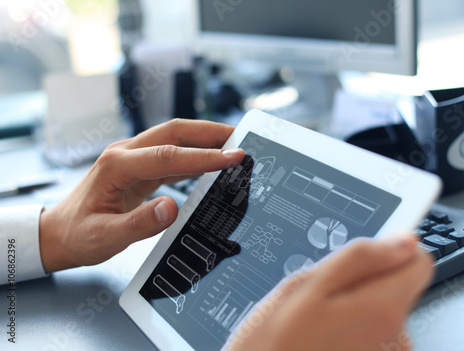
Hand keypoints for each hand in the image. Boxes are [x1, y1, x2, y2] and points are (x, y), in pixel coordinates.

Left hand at [39, 119, 244, 272]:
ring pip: (175, 139)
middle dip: (210, 133)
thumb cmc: (78, 235)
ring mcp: (132, 157)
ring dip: (205, 140)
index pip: (168, 155)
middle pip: (174, 132)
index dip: (203, 156)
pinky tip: (211, 161)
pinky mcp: (139, 167)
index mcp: (116, 166)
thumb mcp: (105, 237)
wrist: (60, 233)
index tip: (232, 158)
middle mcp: (125, 154)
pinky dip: (195, 155)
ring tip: (233, 147)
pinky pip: (172, 154)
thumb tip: (171, 208)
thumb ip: (139, 223)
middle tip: (241, 139)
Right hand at [226, 235, 433, 350]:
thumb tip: (404, 241)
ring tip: (317, 317)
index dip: (390, 250)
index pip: (418, 262)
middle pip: (397, 285)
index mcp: (382, 309)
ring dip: (354, 305)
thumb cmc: (275, 343)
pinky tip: (322, 334)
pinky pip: (371, 331)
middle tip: (323, 292)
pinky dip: (351, 326)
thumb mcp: (307, 286)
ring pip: (381, 307)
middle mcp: (396, 337)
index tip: (363, 254)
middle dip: (364, 280)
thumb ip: (361, 258)